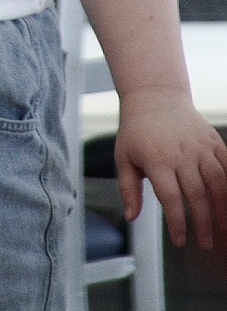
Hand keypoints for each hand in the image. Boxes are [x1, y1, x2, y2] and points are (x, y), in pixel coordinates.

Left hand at [115, 88, 226, 248]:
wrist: (155, 97)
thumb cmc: (137, 130)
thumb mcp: (123, 157)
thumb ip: (128, 189)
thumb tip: (132, 216)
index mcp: (157, 159)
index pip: (171, 198)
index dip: (177, 223)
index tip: (181, 241)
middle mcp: (181, 153)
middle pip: (197, 194)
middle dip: (203, 222)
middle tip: (206, 242)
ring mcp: (200, 146)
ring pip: (218, 181)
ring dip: (223, 207)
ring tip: (222, 227)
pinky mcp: (213, 141)